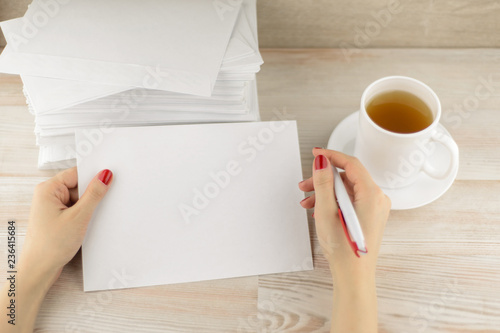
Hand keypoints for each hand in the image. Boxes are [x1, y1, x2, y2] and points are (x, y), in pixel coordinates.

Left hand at [1, 167, 112, 332]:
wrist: (40, 270)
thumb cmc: (51, 246)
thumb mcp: (79, 217)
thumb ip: (94, 194)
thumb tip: (105, 175)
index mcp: (48, 189)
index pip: (76, 173)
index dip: (94, 176)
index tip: (110, 179)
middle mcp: (48, 195)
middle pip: (78, 185)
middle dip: (92, 195)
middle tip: (99, 206)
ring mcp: (52, 207)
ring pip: (78, 199)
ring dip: (88, 207)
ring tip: (88, 220)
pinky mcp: (57, 218)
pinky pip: (75, 209)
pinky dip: (84, 215)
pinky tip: (86, 224)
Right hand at [299, 148, 390, 282]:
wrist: (353, 276)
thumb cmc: (344, 249)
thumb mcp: (327, 211)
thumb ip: (323, 182)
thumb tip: (322, 161)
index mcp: (371, 195)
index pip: (351, 164)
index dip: (331, 156)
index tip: (316, 153)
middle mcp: (377, 199)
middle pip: (347, 177)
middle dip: (323, 179)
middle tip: (305, 184)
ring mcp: (374, 209)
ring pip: (347, 189)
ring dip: (325, 192)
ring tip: (306, 201)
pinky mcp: (369, 217)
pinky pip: (350, 200)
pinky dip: (333, 201)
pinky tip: (318, 210)